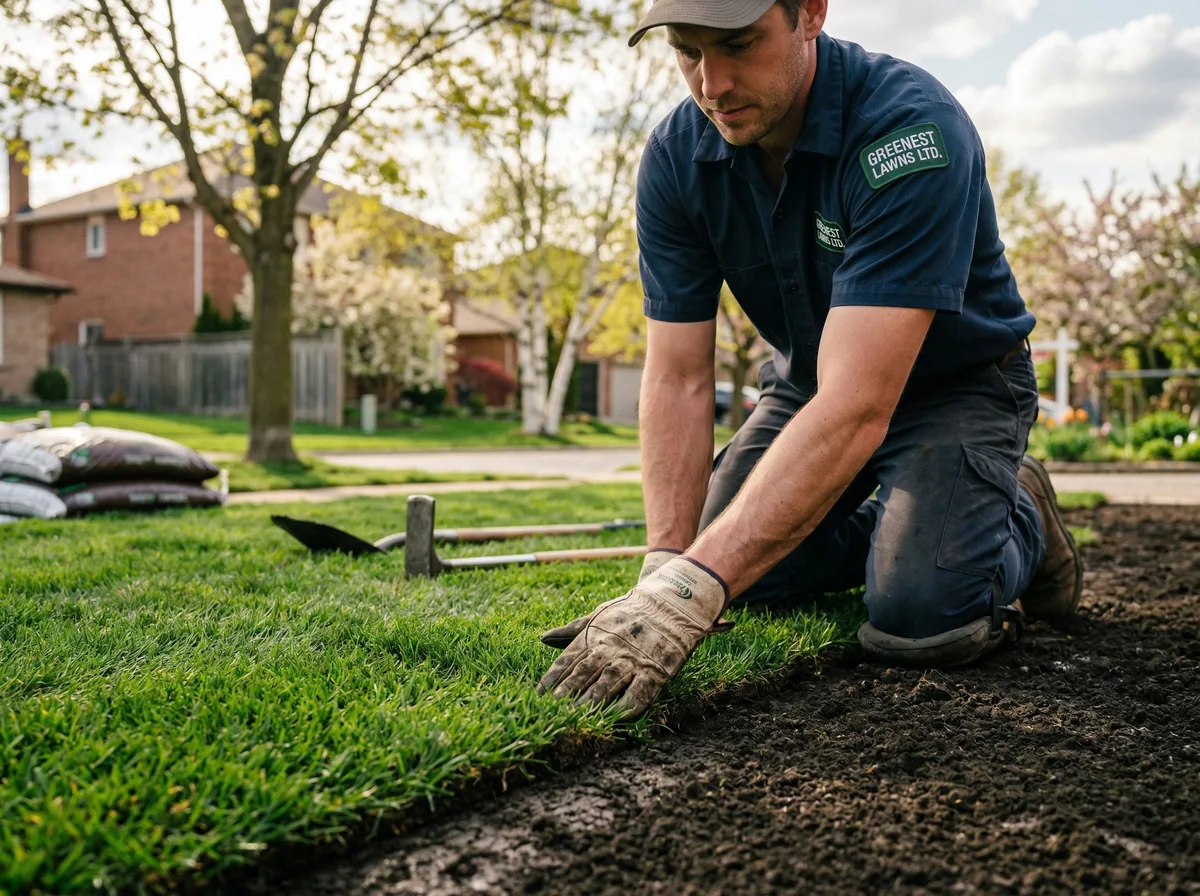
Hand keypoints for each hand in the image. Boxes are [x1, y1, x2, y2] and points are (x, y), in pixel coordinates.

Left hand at [536, 557, 727, 719]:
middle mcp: (610, 648)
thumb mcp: (598, 615)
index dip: (552, 678)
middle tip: (552, 708)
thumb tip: (542, 638)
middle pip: (584, 673)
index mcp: (595, 636)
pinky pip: (638, 693)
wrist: (672, 603)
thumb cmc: (630, 611)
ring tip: (576, 717)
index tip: (538, 694)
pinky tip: (615, 718)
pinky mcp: (655, 671)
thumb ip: (571, 630)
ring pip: (607, 684)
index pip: (568, 659)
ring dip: (591, 702)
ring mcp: (633, 660)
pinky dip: (626, 706)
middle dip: (567, 692)